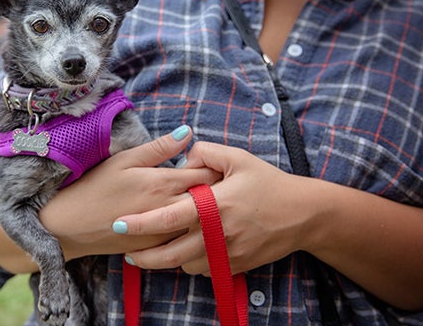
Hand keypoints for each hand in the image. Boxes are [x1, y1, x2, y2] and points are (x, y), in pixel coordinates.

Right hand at [39, 126, 219, 259]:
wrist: (70, 227)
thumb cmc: (95, 187)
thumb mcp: (124, 160)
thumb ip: (159, 148)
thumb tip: (187, 132)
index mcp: (163, 183)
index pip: (206, 173)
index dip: (211, 165)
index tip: (207, 161)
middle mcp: (170, 209)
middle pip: (211, 198)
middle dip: (215, 188)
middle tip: (208, 178)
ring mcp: (167, 232)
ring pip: (204, 221)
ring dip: (207, 209)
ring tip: (198, 198)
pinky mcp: (159, 248)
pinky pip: (187, 237)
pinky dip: (192, 227)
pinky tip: (182, 217)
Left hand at [115, 141, 312, 275]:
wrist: (304, 214)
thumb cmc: (269, 183)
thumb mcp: (239, 158)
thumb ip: (206, 152)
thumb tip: (182, 153)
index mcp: (214, 205)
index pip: (168, 218)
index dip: (139, 223)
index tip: (118, 225)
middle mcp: (217, 234)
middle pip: (169, 254)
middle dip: (143, 257)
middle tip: (127, 253)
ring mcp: (227, 254)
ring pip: (185, 265)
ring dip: (168, 260)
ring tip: (154, 249)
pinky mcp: (236, 266)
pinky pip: (204, 270)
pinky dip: (191, 262)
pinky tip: (187, 250)